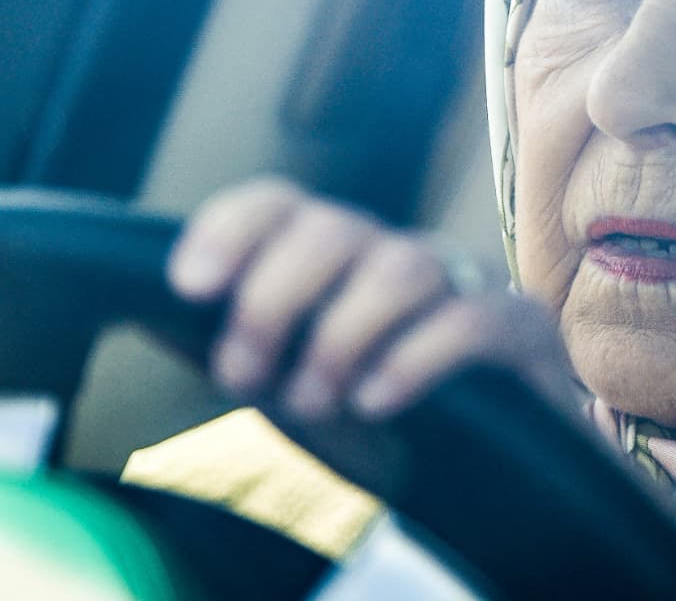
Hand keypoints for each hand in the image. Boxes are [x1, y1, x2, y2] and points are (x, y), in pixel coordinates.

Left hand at [166, 175, 575, 422]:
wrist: (492, 471)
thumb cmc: (379, 422)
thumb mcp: (295, 387)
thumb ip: (237, 349)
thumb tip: (155, 320)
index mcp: (338, 260)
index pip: (281, 205)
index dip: (232, 229)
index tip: (190, 286)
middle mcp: (397, 256)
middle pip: (332, 231)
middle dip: (274, 300)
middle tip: (245, 376)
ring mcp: (463, 284)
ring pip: (399, 269)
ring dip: (340, 338)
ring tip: (316, 402)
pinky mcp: (520, 329)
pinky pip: (468, 321)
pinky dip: (413, 358)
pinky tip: (375, 401)